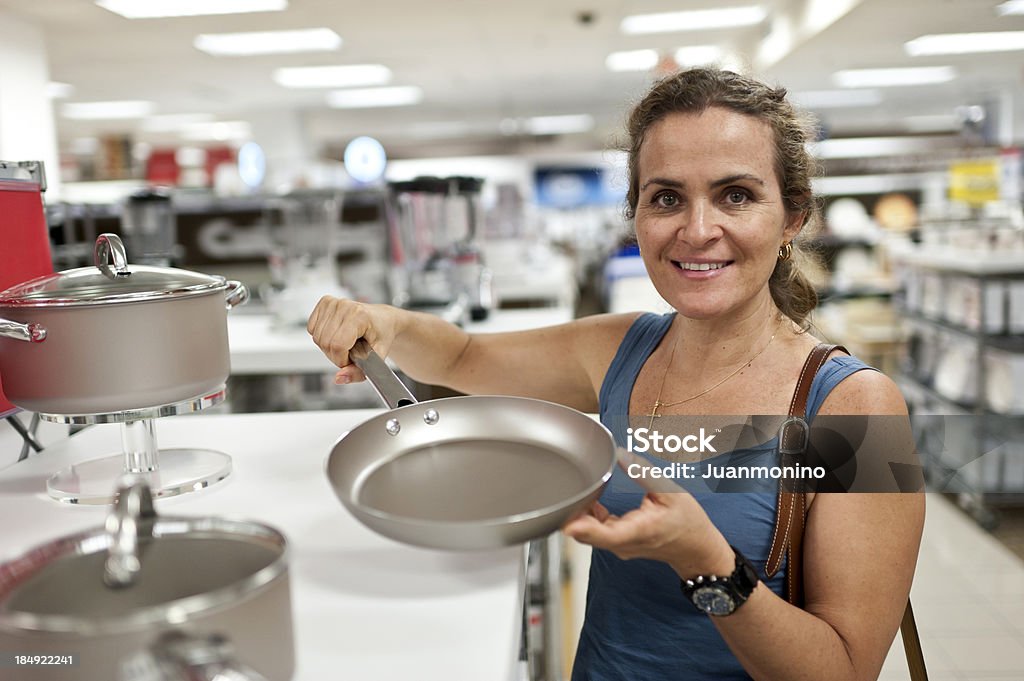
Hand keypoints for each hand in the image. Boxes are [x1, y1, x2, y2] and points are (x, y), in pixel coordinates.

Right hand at [307, 297, 399, 383]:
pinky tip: (336, 334)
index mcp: (359, 315)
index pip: (337, 345)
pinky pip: (312, 329)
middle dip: (336, 356)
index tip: (353, 360)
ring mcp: (333, 302)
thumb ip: (358, 372)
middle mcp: (344, 306)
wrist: (383, 319)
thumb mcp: (377, 357)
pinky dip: (322, 337)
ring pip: (317, 338)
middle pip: (325, 343)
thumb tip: (338, 378)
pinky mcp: (325, 302)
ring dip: (329, 348)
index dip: (342, 360)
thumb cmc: (382, 335)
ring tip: (345, 344)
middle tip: (350, 353)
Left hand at [562, 451, 734, 578]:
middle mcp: (625, 543)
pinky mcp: (617, 543)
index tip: (568, 522)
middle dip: (573, 514)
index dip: (584, 529)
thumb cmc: (688, 522)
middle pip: (588, 533)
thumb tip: (622, 454)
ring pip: (588, 533)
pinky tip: (590, 499)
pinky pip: (595, 531)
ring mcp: (619, 546)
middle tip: (567, 490)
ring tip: (578, 489)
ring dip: (580, 513)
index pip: (606, 535)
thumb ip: (644, 473)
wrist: (696, 549)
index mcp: (639, 531)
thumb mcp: (672, 492)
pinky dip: (589, 516)